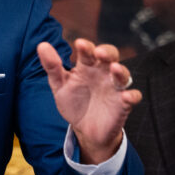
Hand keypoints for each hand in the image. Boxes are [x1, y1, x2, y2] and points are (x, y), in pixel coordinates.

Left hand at [37, 38, 141, 163]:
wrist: (84, 129)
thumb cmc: (73, 102)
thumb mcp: (59, 85)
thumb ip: (52, 66)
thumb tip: (42, 45)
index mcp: (87, 66)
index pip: (88, 52)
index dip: (86, 47)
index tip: (80, 44)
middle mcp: (103, 73)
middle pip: (110, 57)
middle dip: (107, 52)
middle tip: (100, 53)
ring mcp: (114, 88)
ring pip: (123, 74)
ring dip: (121, 71)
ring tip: (114, 68)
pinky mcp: (123, 104)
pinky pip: (132, 97)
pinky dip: (132, 95)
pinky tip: (126, 96)